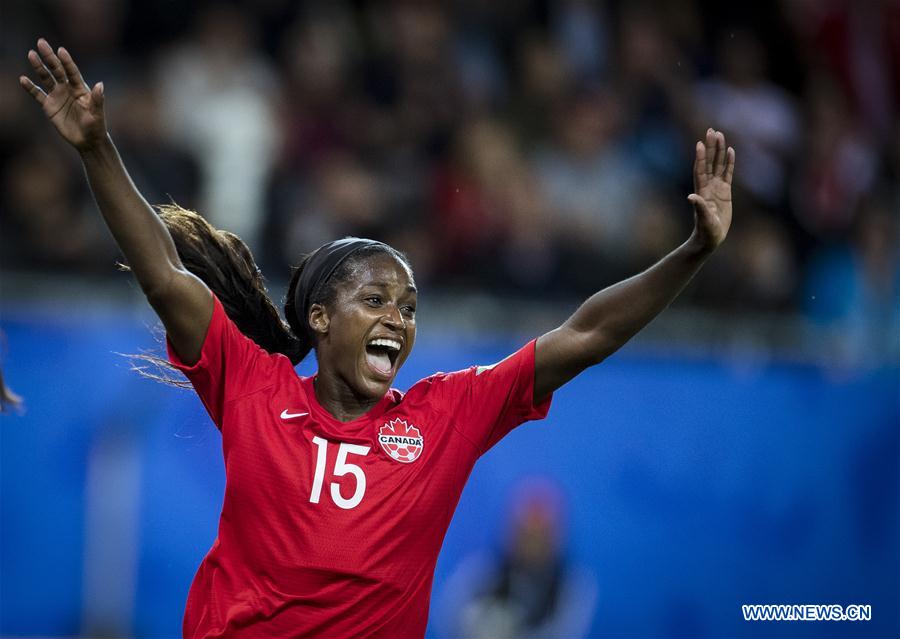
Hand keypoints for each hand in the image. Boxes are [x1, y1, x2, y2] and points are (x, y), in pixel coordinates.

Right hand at [19, 38, 106, 151]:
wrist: (88, 141)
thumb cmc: (96, 127)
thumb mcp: (97, 114)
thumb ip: (97, 99)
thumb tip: (100, 84)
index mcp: (80, 89)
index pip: (72, 72)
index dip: (67, 61)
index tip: (61, 50)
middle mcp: (68, 89)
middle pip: (57, 70)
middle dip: (49, 57)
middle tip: (41, 42)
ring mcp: (57, 96)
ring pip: (46, 78)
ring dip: (38, 67)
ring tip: (31, 54)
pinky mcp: (49, 106)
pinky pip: (37, 94)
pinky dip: (30, 87)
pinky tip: (23, 79)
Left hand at [687, 128, 734, 252]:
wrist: (710, 238)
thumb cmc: (706, 231)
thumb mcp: (704, 219)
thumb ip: (699, 207)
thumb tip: (691, 197)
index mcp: (702, 191)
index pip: (700, 170)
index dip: (700, 157)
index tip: (700, 143)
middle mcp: (708, 186)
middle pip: (709, 162)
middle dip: (710, 147)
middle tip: (711, 130)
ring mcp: (716, 188)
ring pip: (718, 165)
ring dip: (719, 150)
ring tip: (720, 134)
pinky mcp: (725, 192)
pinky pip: (728, 174)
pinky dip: (729, 162)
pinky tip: (731, 151)